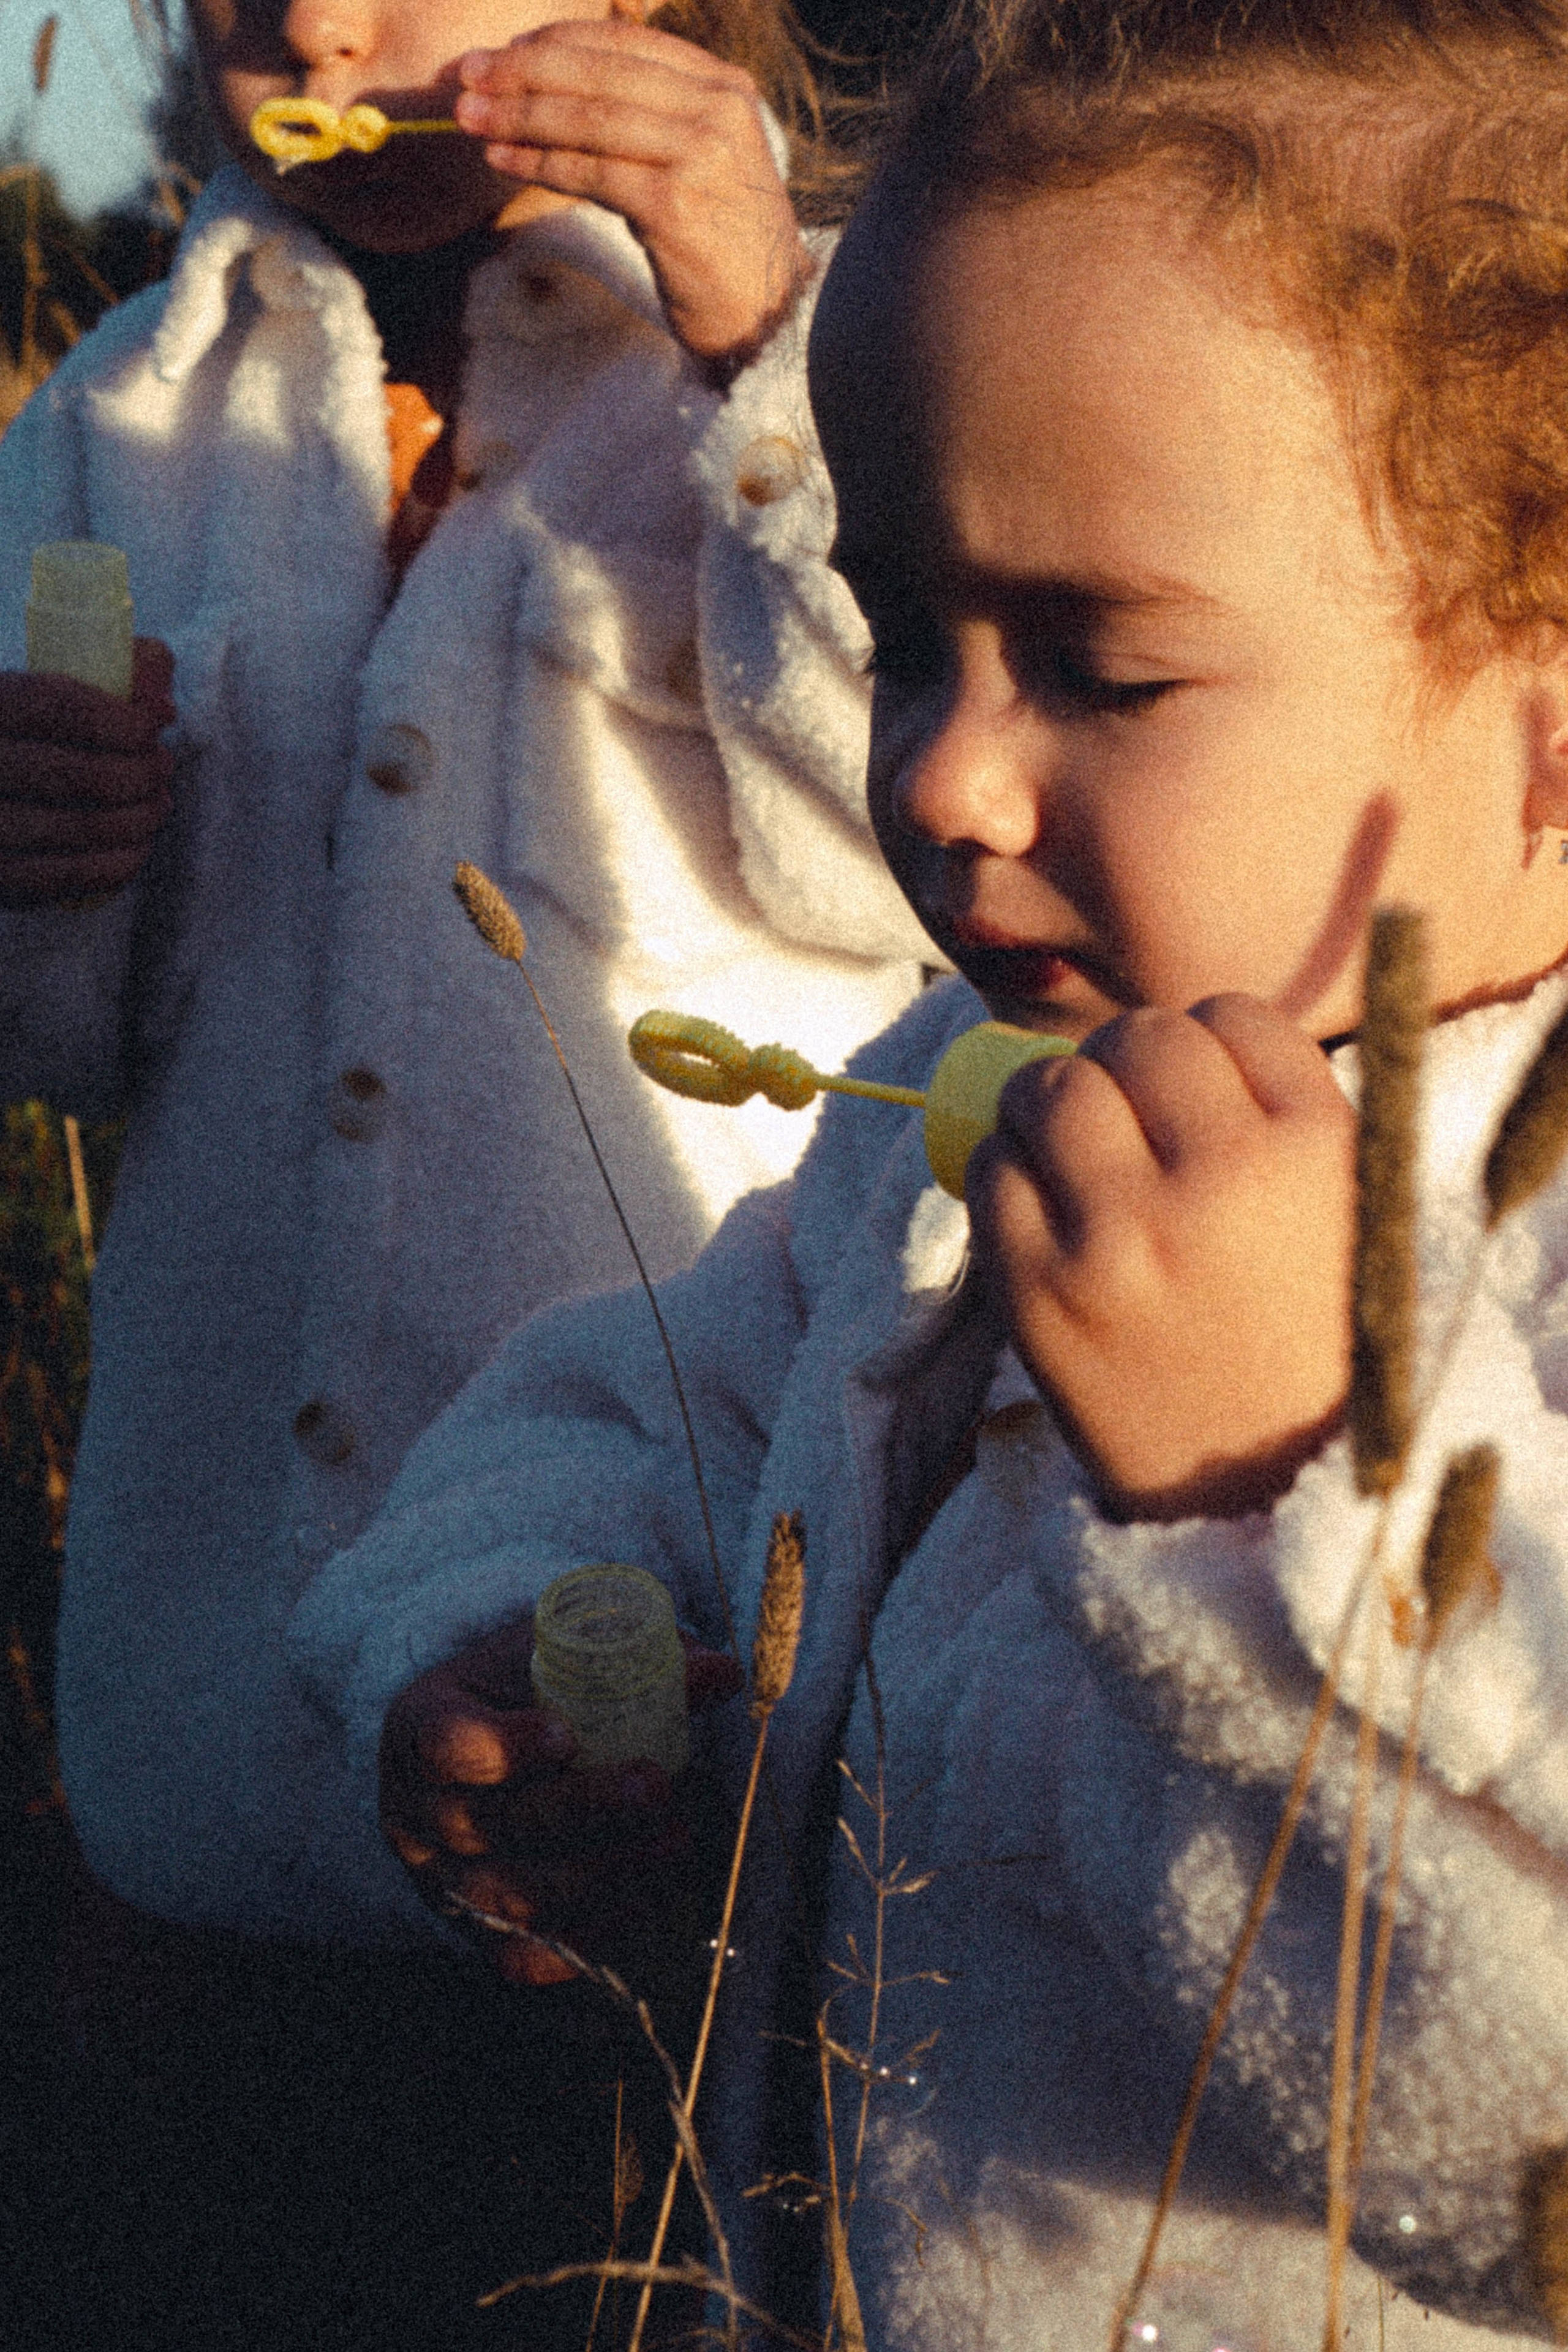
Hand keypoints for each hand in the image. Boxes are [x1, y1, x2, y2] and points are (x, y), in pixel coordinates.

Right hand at [0, 639, 175, 908]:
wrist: (1, 793)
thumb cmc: (38, 736)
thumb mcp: (62, 690)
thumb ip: (121, 672)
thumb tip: (163, 705)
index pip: (60, 709)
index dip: (123, 720)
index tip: (155, 725)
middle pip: (79, 774)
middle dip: (142, 773)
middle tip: (163, 768)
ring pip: (81, 828)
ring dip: (140, 819)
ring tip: (158, 805)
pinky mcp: (0, 880)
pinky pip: (69, 878)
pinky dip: (119, 864)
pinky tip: (138, 846)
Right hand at [380, 1612, 742, 1985]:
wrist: (475, 1750)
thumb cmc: (518, 1696)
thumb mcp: (553, 1658)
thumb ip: (629, 1661)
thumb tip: (721, 1673)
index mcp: (421, 1726)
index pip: (446, 1744)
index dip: (502, 1747)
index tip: (565, 1735)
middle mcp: (415, 1811)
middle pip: (491, 1823)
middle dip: (583, 1809)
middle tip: (658, 1787)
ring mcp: (438, 1880)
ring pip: (512, 1897)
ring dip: (603, 1873)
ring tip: (673, 1841)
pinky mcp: (472, 1933)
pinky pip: (524, 1955)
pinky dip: (590, 1932)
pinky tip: (646, 1894)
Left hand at [454, 15, 809, 363]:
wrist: (770, 312)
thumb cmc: (723, 239)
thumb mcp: (700, 158)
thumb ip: (651, 117)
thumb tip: (559, 91)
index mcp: (723, 85)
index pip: (625, 43)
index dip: (557, 41)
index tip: (505, 52)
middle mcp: (716, 109)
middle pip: (601, 72)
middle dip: (524, 70)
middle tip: (467, 75)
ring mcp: (699, 154)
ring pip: (590, 119)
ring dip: (520, 115)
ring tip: (469, 116)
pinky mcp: (675, 204)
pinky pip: (590, 172)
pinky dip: (540, 163)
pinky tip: (502, 159)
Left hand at [967, 995, 1355, 1521]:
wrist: (1266, 1499)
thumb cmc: (1305, 1344)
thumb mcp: (1341, 1213)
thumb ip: (1272, 1117)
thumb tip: (1154, 1037)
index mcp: (1312, 1149)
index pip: (1230, 1018)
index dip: (1207, 1047)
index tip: (1204, 1091)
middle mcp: (1219, 1178)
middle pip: (1134, 1041)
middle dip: (1123, 1064)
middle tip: (1127, 1115)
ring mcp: (1122, 1233)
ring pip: (1050, 1089)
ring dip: (1052, 1104)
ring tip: (1073, 1151)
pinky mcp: (1040, 1290)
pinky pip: (991, 1173)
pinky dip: (1004, 1173)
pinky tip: (1040, 1207)